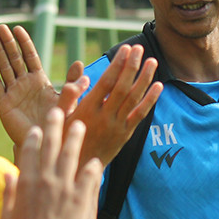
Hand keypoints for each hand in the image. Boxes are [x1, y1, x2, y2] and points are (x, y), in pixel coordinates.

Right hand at [0, 24, 88, 145]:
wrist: (45, 143)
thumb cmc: (58, 124)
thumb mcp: (67, 102)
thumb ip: (73, 85)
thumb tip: (81, 65)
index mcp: (39, 80)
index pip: (30, 57)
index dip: (24, 43)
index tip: (18, 28)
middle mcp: (25, 84)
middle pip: (15, 59)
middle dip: (8, 43)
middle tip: (1, 26)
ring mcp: (13, 93)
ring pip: (4, 68)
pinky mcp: (5, 105)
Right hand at [1, 108, 102, 218]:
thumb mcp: (7, 215)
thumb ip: (8, 192)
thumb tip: (7, 175)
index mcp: (26, 181)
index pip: (29, 152)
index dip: (34, 138)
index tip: (37, 129)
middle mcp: (45, 179)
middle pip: (51, 145)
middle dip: (55, 126)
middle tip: (59, 111)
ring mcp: (64, 186)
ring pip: (71, 154)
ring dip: (76, 138)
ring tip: (81, 125)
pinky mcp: (80, 198)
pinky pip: (89, 176)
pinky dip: (92, 167)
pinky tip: (96, 161)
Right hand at [69, 44, 161, 164]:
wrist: (77, 170)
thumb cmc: (64, 140)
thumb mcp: (59, 118)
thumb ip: (68, 95)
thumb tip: (81, 75)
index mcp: (87, 110)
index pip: (106, 82)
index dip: (117, 64)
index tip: (125, 49)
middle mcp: (104, 117)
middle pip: (122, 87)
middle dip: (132, 66)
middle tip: (139, 48)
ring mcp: (116, 127)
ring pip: (134, 99)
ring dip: (144, 79)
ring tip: (152, 61)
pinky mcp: (125, 135)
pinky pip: (140, 115)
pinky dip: (150, 100)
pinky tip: (158, 86)